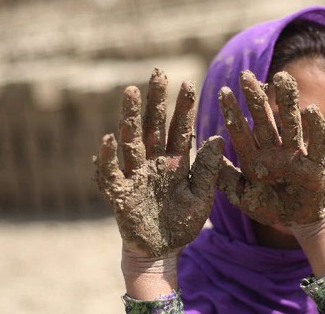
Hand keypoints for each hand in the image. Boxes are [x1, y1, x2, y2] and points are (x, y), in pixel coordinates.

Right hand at [94, 68, 223, 258]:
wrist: (163, 251)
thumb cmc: (183, 223)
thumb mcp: (201, 195)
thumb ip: (206, 168)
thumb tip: (217, 136)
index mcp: (175, 162)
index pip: (179, 129)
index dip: (182, 107)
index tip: (187, 83)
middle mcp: (154, 163)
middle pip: (153, 126)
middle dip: (156, 100)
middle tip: (158, 73)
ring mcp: (136, 175)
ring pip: (132, 141)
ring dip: (130, 117)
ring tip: (131, 91)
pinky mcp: (120, 193)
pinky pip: (110, 173)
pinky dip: (107, 158)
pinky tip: (108, 140)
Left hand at [217, 70, 324, 225]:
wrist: (299, 222)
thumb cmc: (270, 207)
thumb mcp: (243, 197)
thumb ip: (226, 178)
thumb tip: (209, 153)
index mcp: (255, 159)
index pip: (241, 132)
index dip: (233, 112)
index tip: (223, 91)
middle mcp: (274, 152)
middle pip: (265, 121)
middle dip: (256, 99)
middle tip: (245, 75)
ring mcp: (296, 157)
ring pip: (291, 125)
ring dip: (287, 102)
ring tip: (282, 78)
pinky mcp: (316, 167)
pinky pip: (316, 146)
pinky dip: (315, 129)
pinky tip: (310, 110)